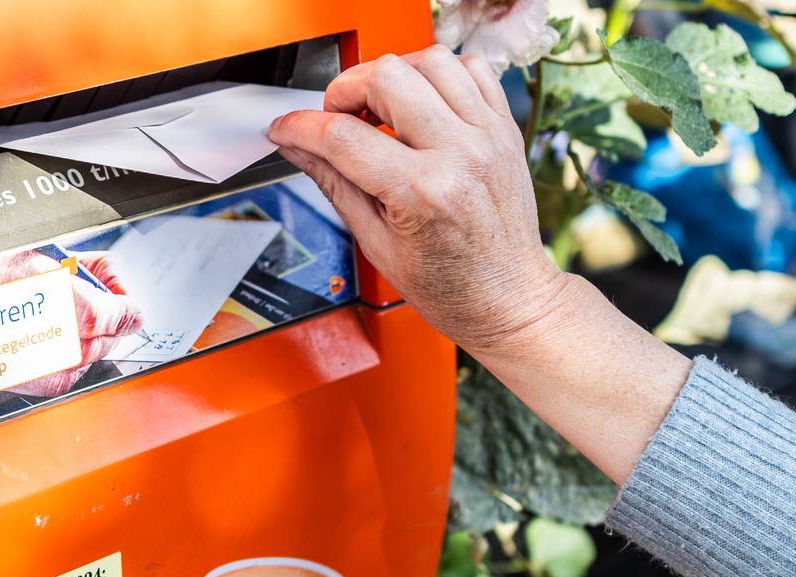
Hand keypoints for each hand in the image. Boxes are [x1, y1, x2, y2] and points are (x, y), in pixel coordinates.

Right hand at [0, 251, 142, 409]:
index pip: (110, 314)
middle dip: (108, 329)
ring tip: (72, 327)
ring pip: (73, 373)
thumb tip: (103, 278)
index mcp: (30, 288)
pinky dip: (49, 369)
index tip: (129, 306)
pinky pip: (36, 387)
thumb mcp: (14, 247)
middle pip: (96, 345)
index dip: (127, 308)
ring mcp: (3, 373)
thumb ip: (67, 266)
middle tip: (108, 313)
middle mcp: (20, 336)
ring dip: (83, 351)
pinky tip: (39, 347)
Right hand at [267, 45, 574, 355]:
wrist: (509, 297)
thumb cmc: (451, 286)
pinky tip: (422, 102)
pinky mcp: (504, 128)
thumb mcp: (376, 244)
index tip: (286, 129)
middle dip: (345, 90)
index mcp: (423, 193)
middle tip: (337, 118)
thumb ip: (335, 185)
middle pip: (386, 77)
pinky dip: (440, 74)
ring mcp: (487, 136)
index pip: (342, 136)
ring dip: (392, 74)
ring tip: (379, 107)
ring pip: (430, 60)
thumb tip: (299, 147)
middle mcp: (460, 155)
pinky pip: (472, 68)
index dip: (300, 126)